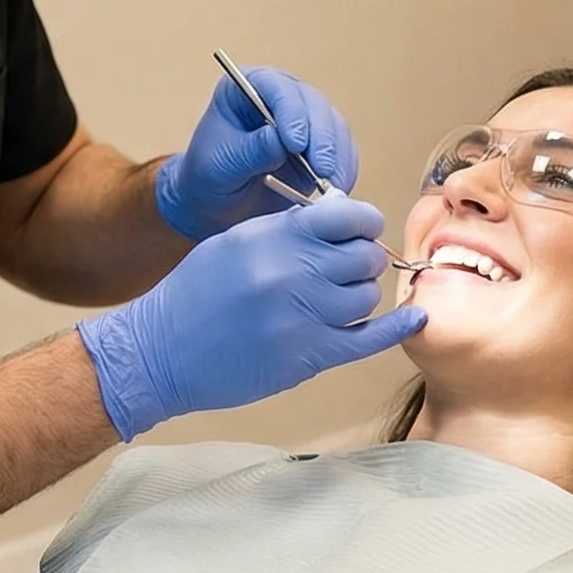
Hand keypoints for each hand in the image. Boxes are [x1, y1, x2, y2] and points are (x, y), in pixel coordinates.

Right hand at [78, 191, 424, 440]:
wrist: (160, 351)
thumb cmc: (192, 295)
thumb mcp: (232, 244)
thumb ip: (283, 232)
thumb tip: (335, 222)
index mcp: (270, 236)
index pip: (346, 215)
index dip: (362, 222)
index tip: (359, 230)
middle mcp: (290, 271)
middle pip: (364, 256)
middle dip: (363, 259)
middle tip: (349, 268)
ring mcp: (301, 315)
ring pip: (367, 296)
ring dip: (362, 295)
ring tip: (342, 298)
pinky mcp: (307, 357)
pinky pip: (369, 339)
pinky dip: (397, 327)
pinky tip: (413, 318)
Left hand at [155, 65, 360, 240]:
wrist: (218, 203)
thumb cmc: (210, 177)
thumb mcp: (222, 165)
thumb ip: (252, 151)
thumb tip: (282, 141)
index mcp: (246, 87)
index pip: (275, 87)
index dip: (290, 112)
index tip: (294, 143)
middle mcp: (280, 96)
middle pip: (312, 104)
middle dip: (321, 138)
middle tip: (322, 170)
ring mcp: (305, 119)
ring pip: (334, 126)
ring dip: (336, 156)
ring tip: (331, 186)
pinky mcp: (322, 145)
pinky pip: (343, 150)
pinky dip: (344, 170)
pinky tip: (338, 189)